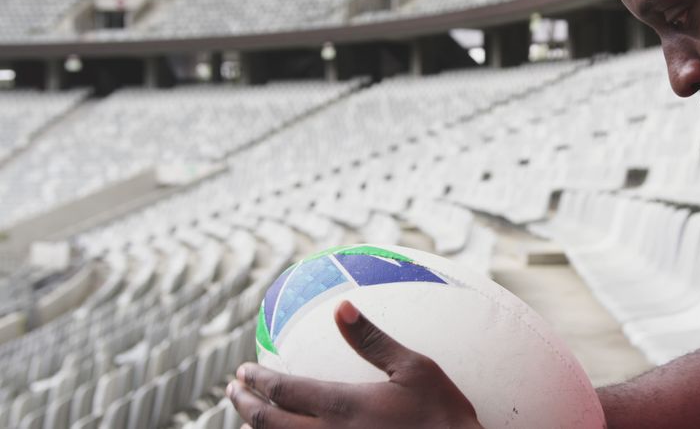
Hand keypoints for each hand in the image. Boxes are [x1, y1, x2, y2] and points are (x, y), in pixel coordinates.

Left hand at [228, 300, 480, 427]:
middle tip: (233, 390)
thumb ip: (372, 339)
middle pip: (268, 422)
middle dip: (245, 404)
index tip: (242, 371)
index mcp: (342, 406)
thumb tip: (341, 306)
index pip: (283, 391)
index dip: (258, 380)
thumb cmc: (443, 415)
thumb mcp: (414, 369)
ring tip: (249, 417)